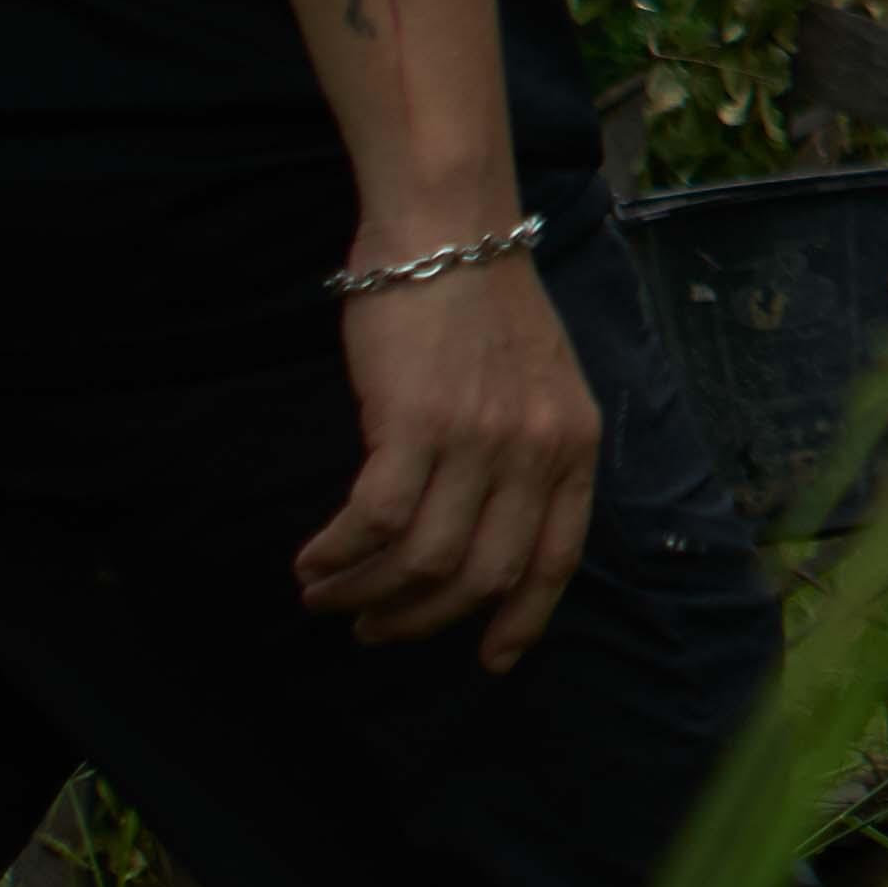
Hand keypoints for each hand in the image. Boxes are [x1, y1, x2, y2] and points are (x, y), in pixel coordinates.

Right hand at [298, 246, 602, 666]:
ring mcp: (479, 440)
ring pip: (421, 562)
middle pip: (481, 577)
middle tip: (371, 627)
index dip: (521, 620)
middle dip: (421, 619)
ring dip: (365, 594)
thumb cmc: (482, 301)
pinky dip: (337, 555)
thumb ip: (529, 452)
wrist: (448, 226)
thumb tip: (489, 527)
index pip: (557, 560)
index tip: (488, 660)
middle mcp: (538, 451)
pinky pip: (373, 523)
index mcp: (576, 445)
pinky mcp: (415, 424)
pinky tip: (311, 560)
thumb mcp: (539, 382)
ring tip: (326, 595)